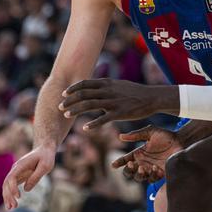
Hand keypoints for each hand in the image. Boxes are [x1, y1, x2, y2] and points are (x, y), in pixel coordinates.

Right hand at [2, 145, 55, 209]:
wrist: (44, 150)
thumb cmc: (46, 157)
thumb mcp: (45, 166)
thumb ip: (36, 177)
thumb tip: (26, 189)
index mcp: (21, 165)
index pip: (12, 177)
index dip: (13, 187)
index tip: (18, 196)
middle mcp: (15, 169)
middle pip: (6, 183)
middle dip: (8, 195)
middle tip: (12, 207)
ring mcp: (16, 173)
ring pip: (7, 186)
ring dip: (7, 197)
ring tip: (11, 208)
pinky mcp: (19, 177)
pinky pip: (11, 187)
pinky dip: (10, 195)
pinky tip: (13, 204)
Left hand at [59, 78, 174, 129]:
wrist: (151, 97)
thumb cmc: (134, 92)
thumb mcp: (118, 84)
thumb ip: (105, 86)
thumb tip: (92, 88)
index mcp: (107, 83)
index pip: (85, 83)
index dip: (72, 89)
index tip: (63, 94)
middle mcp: (108, 91)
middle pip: (84, 94)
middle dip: (69, 101)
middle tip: (60, 107)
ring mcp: (113, 102)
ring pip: (89, 105)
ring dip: (75, 110)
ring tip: (66, 115)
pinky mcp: (119, 113)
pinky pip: (103, 119)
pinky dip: (92, 124)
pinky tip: (85, 128)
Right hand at [111, 125, 183, 182]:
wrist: (182, 141)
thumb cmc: (167, 136)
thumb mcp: (151, 132)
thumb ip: (136, 135)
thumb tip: (120, 136)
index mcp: (139, 153)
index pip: (126, 160)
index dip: (119, 163)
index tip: (114, 164)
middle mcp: (143, 163)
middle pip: (130, 172)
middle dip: (128, 171)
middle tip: (131, 165)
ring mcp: (151, 169)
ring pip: (139, 178)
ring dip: (139, 174)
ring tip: (142, 168)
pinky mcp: (161, 174)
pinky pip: (152, 178)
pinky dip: (152, 174)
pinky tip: (154, 167)